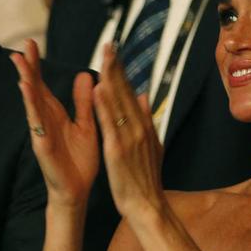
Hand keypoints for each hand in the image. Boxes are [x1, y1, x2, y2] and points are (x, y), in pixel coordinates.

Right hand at [11, 40, 98, 208]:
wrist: (78, 190)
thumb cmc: (79, 160)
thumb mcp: (86, 125)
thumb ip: (84, 102)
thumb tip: (86, 75)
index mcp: (55, 114)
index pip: (43, 84)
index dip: (36, 65)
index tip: (31, 44)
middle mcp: (44, 120)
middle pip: (34, 88)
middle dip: (28, 66)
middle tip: (23, 44)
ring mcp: (41, 131)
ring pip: (32, 102)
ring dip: (26, 81)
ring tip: (19, 62)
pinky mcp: (42, 144)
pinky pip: (36, 122)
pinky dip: (31, 105)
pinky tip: (26, 90)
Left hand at [91, 45, 166, 222]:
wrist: (148, 206)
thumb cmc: (145, 178)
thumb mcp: (152, 145)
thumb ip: (148, 119)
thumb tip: (147, 96)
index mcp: (143, 126)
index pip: (131, 93)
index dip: (122, 72)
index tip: (114, 53)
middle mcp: (139, 128)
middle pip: (126, 92)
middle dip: (117, 68)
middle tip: (108, 44)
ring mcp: (130, 138)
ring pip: (120, 103)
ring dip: (112, 79)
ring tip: (105, 58)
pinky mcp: (118, 150)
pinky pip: (110, 124)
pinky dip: (105, 106)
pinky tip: (99, 89)